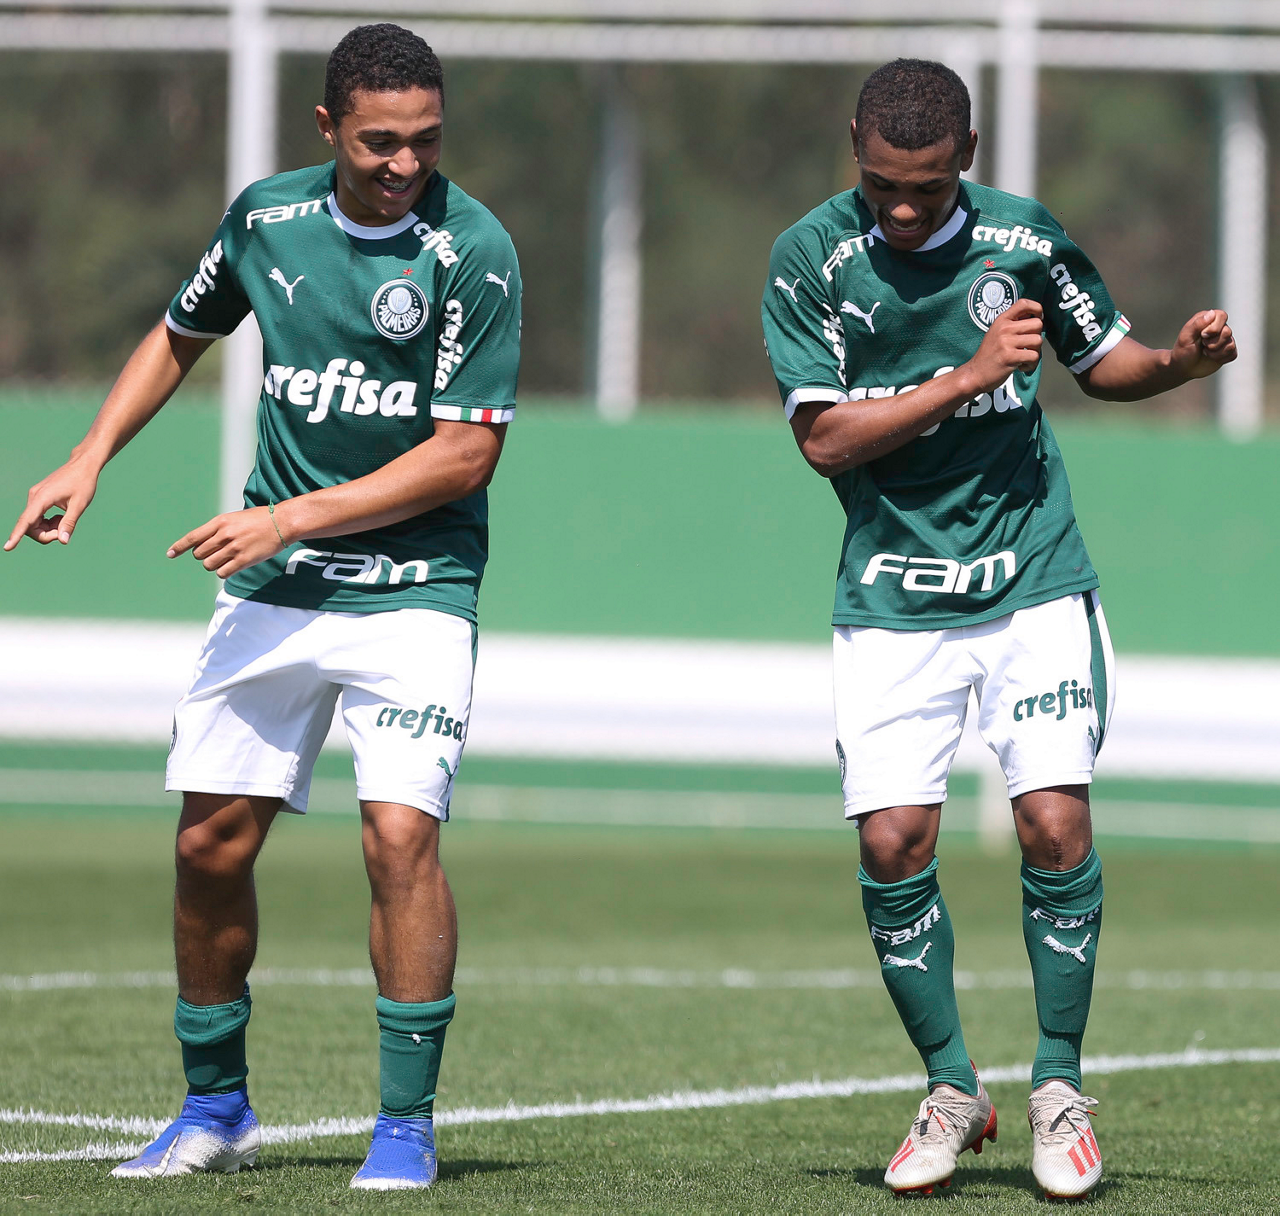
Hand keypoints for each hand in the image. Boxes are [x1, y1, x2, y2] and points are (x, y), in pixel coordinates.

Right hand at [5, 458, 100, 551]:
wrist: (82, 465)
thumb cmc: (83, 483)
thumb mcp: (79, 505)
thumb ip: (69, 523)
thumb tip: (63, 541)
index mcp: (42, 498)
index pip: (26, 521)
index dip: (17, 536)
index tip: (7, 547)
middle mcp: (34, 497)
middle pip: (31, 527)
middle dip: (46, 534)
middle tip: (65, 530)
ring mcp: (35, 497)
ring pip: (34, 523)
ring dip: (48, 528)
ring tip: (65, 519)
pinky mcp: (38, 498)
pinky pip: (37, 517)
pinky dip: (48, 522)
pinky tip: (60, 516)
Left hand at [168, 506, 284, 578]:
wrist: (282, 523)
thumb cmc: (259, 519)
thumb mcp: (234, 518)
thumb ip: (218, 529)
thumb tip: (203, 545)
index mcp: (220, 522)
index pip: (193, 537)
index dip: (179, 547)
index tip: (170, 554)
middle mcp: (224, 535)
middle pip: (199, 554)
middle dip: (204, 555)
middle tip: (217, 552)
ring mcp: (233, 548)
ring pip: (209, 564)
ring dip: (214, 564)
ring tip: (226, 559)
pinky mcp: (243, 560)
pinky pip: (222, 572)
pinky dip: (224, 571)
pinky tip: (232, 566)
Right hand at [966, 298, 1042, 393]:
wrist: (975, 374)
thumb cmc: (989, 355)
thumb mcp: (997, 332)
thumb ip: (1013, 324)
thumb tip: (1035, 318)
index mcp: (1002, 320)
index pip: (1024, 303)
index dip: (1037, 309)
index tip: (1036, 319)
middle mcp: (1004, 328)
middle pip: (1038, 324)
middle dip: (1036, 336)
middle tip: (1027, 346)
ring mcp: (1006, 342)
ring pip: (1038, 340)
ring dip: (1035, 352)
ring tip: (1024, 357)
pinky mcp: (1010, 357)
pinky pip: (1034, 356)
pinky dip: (1031, 364)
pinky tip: (1021, 366)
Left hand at [1170, 309, 1235, 378]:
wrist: (1183, 369)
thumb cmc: (1182, 351)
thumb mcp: (1185, 337)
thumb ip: (1197, 324)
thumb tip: (1212, 313)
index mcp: (1208, 320)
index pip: (1222, 315)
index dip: (1214, 327)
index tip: (1202, 335)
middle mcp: (1219, 327)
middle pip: (1227, 332)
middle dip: (1213, 343)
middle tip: (1202, 345)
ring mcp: (1224, 340)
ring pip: (1230, 345)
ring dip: (1215, 352)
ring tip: (1205, 352)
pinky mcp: (1228, 351)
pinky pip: (1233, 354)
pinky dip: (1220, 359)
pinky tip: (1211, 358)